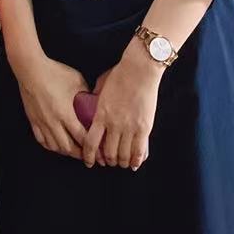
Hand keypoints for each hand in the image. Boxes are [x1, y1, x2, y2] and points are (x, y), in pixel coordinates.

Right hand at [12, 52, 89, 156]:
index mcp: (66, 114)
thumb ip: (85, 94)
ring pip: (55, 147)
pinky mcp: (33, 121)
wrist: (31, 70)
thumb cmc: (54, 73)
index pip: (82, 138)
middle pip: (68, 148)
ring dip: (66, 151)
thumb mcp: (77, 80)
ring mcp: (42, 123)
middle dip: (80, 154)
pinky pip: (42, 140)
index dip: (92, 148)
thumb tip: (91, 102)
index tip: (98, 152)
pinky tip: (56, 145)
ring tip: (73, 151)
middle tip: (88, 156)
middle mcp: (54, 122)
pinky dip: (51, 146)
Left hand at [81, 47, 160, 170]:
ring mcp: (130, 127)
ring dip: (122, 162)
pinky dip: (136, 160)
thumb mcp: (101, 87)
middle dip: (108, 161)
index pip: (90, 142)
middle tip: (109, 161)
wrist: (140, 69)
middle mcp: (114, 124)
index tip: (89, 162)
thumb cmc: (120, 74)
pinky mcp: (144, 127)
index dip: (89, 156)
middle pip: (108, 153)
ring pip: (124, 155)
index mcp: (101, 114)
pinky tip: (135, 164)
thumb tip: (91, 104)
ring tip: (122, 162)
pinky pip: (139, 151)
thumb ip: (96, 99)